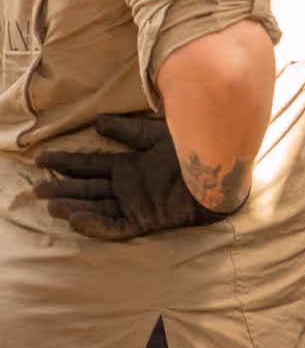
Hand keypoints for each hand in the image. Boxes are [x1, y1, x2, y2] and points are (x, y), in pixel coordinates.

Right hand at [33, 115, 230, 240]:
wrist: (225, 169)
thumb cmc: (198, 149)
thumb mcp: (161, 135)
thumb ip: (132, 131)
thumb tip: (100, 122)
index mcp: (131, 167)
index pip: (91, 165)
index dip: (67, 162)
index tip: (42, 157)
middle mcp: (130, 187)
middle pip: (88, 187)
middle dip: (63, 187)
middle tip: (36, 187)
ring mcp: (138, 204)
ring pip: (97, 207)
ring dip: (75, 206)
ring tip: (52, 204)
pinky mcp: (148, 219)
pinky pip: (117, 226)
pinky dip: (97, 225)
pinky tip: (78, 219)